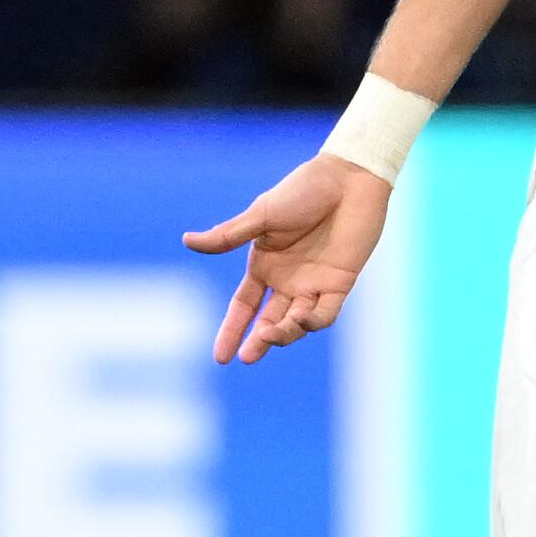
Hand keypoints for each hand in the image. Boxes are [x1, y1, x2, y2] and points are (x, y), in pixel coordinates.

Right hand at [185, 153, 392, 363]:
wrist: (348, 179)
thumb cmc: (303, 190)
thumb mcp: (261, 215)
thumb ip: (228, 236)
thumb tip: (187, 241)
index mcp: (264, 265)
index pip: (243, 307)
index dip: (231, 331)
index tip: (221, 357)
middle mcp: (286, 280)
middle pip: (268, 321)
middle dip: (259, 341)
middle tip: (248, 356)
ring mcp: (313, 283)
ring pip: (295, 323)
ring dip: (283, 333)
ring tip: (271, 335)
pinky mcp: (340, 283)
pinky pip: (325, 313)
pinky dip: (313, 321)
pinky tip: (301, 319)